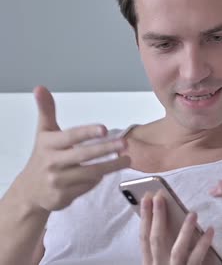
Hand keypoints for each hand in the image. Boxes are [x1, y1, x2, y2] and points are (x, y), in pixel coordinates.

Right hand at [13, 86, 130, 212]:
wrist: (30, 191)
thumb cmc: (43, 156)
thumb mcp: (44, 133)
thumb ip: (46, 110)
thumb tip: (40, 87)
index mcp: (48, 144)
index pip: (71, 136)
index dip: (88, 132)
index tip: (105, 129)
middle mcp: (52, 162)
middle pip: (84, 155)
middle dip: (106, 149)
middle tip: (125, 144)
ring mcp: (58, 181)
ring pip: (90, 173)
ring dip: (111, 166)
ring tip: (127, 159)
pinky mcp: (64, 196)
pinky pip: (87, 187)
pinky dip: (98, 180)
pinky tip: (107, 173)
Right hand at [140, 192, 214, 264]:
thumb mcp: (160, 262)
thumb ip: (162, 248)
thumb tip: (165, 219)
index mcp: (150, 263)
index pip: (144, 238)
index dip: (145, 217)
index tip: (146, 199)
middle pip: (157, 240)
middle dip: (157, 217)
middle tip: (160, 197)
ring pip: (178, 250)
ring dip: (185, 230)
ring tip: (193, 213)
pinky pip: (197, 258)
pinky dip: (203, 244)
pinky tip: (210, 230)